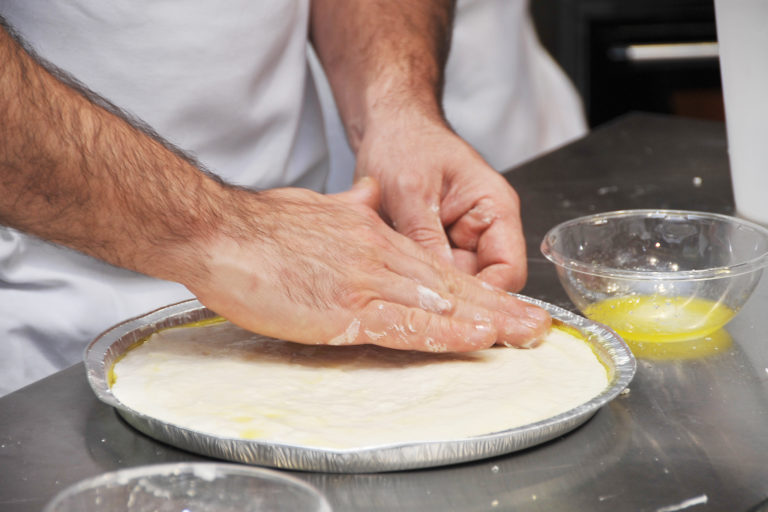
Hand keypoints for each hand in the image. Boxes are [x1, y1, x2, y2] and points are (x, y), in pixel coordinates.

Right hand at [182, 178, 549, 351]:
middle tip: (537, 324)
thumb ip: (348, 207)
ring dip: (484, 322)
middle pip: (450, 285)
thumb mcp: (316, 206)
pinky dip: (443, 332)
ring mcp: (364, 282)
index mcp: (372, 234)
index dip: (475, 287)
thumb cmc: (261, 227)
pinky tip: (473, 339)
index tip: (505, 303)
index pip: (436, 265)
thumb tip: (367, 199)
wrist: (220, 233)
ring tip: (524, 334)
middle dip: (497, 307)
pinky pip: (403, 323)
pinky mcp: (343, 309)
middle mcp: (378, 255)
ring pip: (437, 304)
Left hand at [354, 113, 527, 291]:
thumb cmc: (403, 142)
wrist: (386, 125)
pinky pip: (435, 271)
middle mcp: (484, 227)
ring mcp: (461, 238)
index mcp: (494, 209)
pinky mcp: (438, 243)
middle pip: (484, 282)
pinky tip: (394, 273)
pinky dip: (416, 275)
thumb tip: (441, 287)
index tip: (457, 313)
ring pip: (455, 282)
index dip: (487, 297)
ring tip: (400, 283)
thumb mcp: (410, 190)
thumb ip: (427, 237)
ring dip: (430, 285)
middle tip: (419, 305)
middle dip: (453, 295)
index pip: (509, 270)